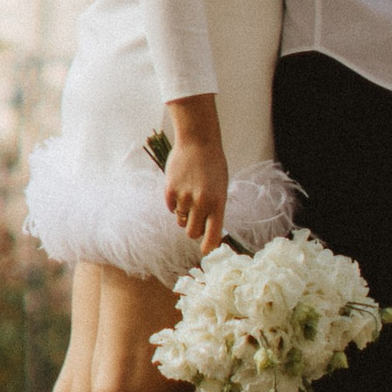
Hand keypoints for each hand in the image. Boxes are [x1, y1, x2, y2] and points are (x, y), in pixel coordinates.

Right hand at [162, 96, 227, 249]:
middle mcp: (201, 203)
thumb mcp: (221, 188)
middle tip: (197, 217)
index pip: (213, 235)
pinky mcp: (170, 190)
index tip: (205, 251)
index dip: (208, 247)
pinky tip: (181, 187)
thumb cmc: (213, 165)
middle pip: (192, 232)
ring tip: (189, 197)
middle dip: (194, 229)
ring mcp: (184, 197)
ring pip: (180, 221)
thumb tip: (207, 231)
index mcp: (218, 203)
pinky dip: (175, 203)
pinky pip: (171, 208)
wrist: (198, 141)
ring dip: (184, 215)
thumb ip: (215, 209)